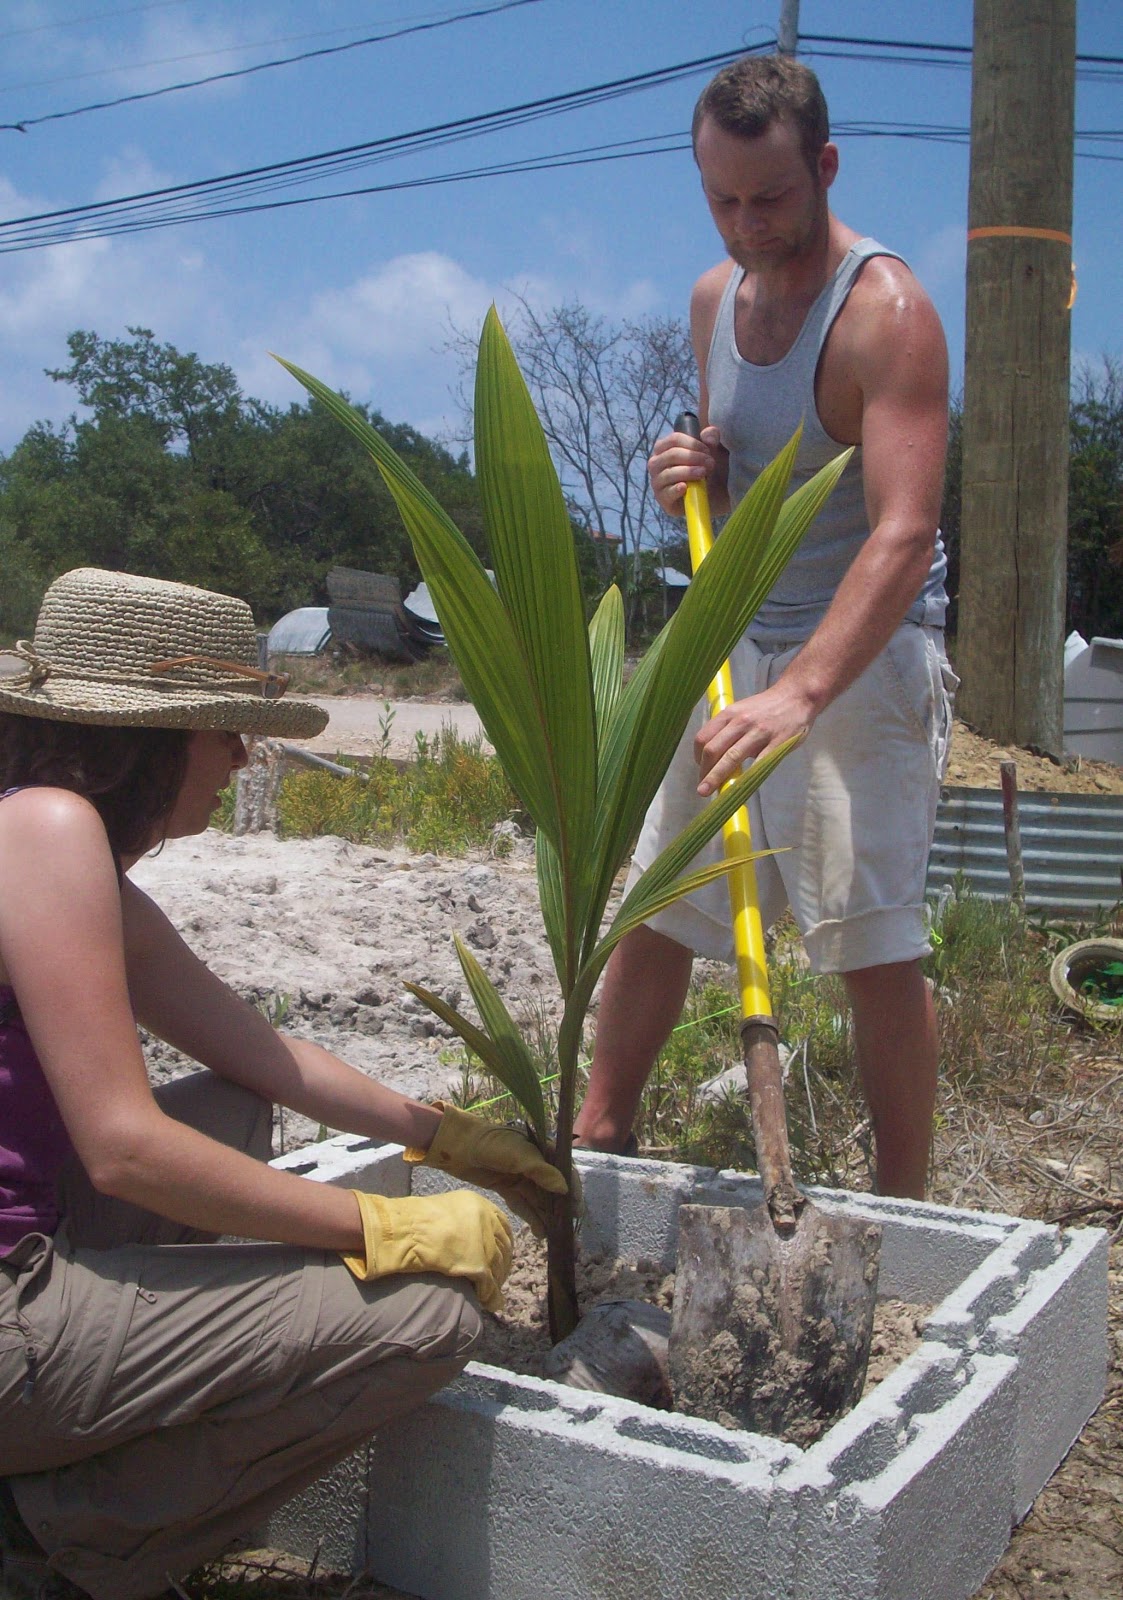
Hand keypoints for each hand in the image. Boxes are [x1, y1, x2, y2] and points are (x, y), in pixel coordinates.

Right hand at [342, 1189, 513, 1312]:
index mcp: (480, 1205)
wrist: (406, 1231)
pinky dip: (489, 1296)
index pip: (503, 1226)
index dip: (504, 1243)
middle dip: (503, 1265)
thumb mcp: (445, 1210)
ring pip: (498, 1268)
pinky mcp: (479, 1265)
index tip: (502, 1254)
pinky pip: (489, 1285)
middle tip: (498, 1278)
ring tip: (491, 1295)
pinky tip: (486, 1303)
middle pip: (504, 1248)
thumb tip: (463, 1238)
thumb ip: (461, 1221)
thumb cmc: (415, 1220)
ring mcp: (485, 1243)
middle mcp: (487, 1222)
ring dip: (496, 1283)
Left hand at [405, 1102, 570, 1238]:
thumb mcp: (518, 1155)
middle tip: (565, 1228)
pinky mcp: (507, 1187)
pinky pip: (523, 1204)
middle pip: (551, 1188)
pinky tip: (540, 1231)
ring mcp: (521, 1176)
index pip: (563, 1170)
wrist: (457, 1146)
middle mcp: (534, 1164)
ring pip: (537, 1199)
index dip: (571, 1189)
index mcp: (541, 1149)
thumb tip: (564, 1190)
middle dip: (559, 1207)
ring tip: (553, 1235)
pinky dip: (531, 1217)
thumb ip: (541, 1172)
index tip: (576, 1209)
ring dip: (545, 1216)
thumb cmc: (490, 1144)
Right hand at [647, 424, 721, 514]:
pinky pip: (667, 492)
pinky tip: (685, 487)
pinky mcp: (662, 498)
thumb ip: (712, 438)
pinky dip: (676, 489)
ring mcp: (657, 481)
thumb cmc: (706, 468)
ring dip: (688, 472)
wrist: (710, 495)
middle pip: (672, 455)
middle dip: (693, 458)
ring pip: (669, 473)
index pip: (674, 439)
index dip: (693, 443)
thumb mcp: (713, 451)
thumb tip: (708, 433)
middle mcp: (656, 463)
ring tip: (704, 473)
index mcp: (664, 447)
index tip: (708, 450)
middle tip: (711, 463)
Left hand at [694, 680, 815, 796]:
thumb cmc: (766, 707)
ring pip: (731, 758)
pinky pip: (758, 765)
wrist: (797, 697)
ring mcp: (758, 732)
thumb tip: (718, 759)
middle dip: (704, 772)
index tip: (700, 769)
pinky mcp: (776, 743)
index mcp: (729, 714)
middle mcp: (740, 721)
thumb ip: (729, 732)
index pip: (703, 737)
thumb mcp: (741, 711)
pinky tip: (740, 790)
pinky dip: (746, 780)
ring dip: (716, 777)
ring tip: (709, 792)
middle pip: (712, 750)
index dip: (697, 757)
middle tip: (702, 789)